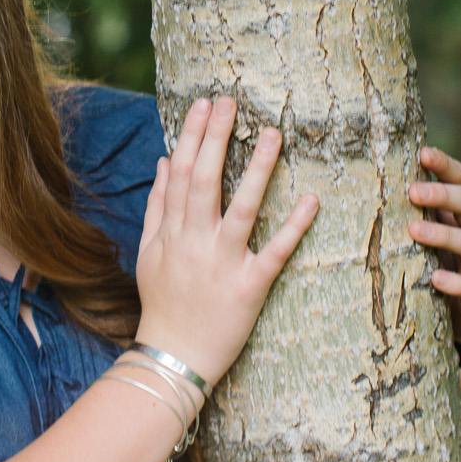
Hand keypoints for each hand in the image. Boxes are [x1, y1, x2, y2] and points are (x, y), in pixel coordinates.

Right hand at [134, 98, 318, 387]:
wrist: (172, 360)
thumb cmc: (162, 304)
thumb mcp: (149, 252)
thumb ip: (157, 206)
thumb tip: (165, 160)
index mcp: (172, 232)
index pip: (182, 173)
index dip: (193, 136)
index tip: (205, 104)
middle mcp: (195, 243)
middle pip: (205, 181)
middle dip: (218, 138)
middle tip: (232, 102)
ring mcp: (223, 264)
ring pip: (241, 209)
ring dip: (257, 170)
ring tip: (273, 134)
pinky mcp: (250, 288)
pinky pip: (275, 253)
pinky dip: (293, 226)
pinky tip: (311, 199)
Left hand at [408, 146, 460, 345]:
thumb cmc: (437, 262)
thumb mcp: (425, 233)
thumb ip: (409, 211)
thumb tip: (362, 183)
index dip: (445, 165)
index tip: (422, 153)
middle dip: (443, 195)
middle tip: (412, 192)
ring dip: (444, 235)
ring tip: (414, 231)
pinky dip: (457, 283)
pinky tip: (436, 279)